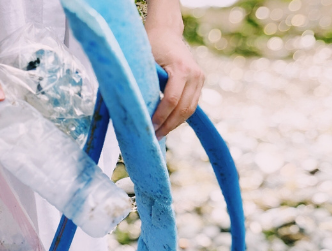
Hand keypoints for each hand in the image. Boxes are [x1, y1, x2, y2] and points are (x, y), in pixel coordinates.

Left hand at [145, 0, 203, 137]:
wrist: (166, 31)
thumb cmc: (151, 44)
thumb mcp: (144, 61)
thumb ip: (143, 82)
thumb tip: (131, 108)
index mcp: (182, 68)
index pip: (172, 100)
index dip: (160, 117)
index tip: (149, 128)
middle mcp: (195, 74)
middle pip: (183, 109)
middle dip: (168, 125)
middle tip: (153, 137)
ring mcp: (200, 78)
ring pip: (190, 110)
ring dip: (175, 124)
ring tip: (159, 134)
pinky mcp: (199, 82)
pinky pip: (191, 104)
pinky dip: (179, 116)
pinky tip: (167, 124)